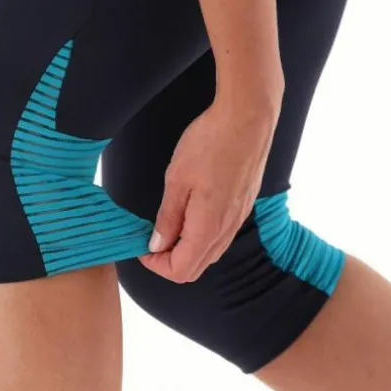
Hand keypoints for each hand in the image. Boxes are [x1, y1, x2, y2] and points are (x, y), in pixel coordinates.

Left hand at [140, 94, 279, 282]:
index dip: (156, 266)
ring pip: (210, 252)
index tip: (142, 247)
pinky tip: (189, 213)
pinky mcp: (244, 205)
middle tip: (151, 239)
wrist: (248, 118)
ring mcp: (239, 218)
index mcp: (208, 228)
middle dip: (170, 261)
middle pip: (197, 268)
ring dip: (186, 249)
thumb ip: (168, 218)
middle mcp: (227, 229)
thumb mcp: (176, 180)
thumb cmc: (210, 143)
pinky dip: (201, 236)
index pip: (181, 271)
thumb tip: (157, 245)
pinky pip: (221, 235)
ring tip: (167, 225)